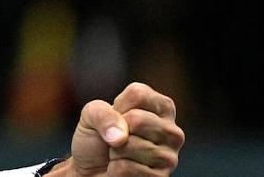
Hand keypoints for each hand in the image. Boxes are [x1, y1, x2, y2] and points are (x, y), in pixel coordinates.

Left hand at [68, 82, 183, 175]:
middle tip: (117, 140)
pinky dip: (115, 169)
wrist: (91, 170)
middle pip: (137, 119)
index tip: (116, 118)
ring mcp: (169, 157)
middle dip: (116, 131)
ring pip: (131, 145)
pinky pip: (127, 168)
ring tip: (120, 155)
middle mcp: (172, 131)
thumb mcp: (91, 115)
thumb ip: (102, 113)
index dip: (116, 107)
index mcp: (161, 107)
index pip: (138, 94)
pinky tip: (122, 169)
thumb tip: (121, 137)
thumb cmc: (96, 138)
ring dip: (114, 152)